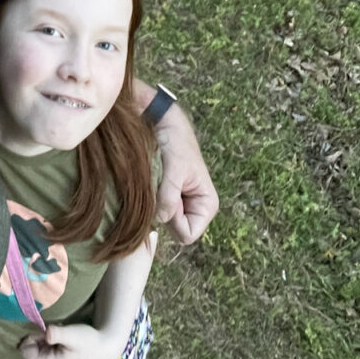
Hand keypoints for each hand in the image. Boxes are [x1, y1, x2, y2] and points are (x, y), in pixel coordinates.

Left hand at [19, 323, 121, 358]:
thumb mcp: (72, 335)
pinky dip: (51, 339)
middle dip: (38, 336)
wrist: (105, 350)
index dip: (30, 337)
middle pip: (31, 348)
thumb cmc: (89, 343)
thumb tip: (46, 332)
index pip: (26, 350)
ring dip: (45, 337)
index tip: (43, 330)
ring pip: (38, 347)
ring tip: (59, 333)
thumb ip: (57, 334)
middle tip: (52, 330)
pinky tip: (62, 336)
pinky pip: (47, 347)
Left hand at [153, 104, 218, 243]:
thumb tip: (161, 219)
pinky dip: (153, 201)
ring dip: (157, 206)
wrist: (167, 124)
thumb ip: (170, 196)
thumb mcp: (175, 169)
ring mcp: (183, 204)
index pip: (188, 235)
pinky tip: (152, 184)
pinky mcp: (170, 197)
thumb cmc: (177, 143)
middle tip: (160, 188)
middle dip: (164, 214)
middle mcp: (197, 208)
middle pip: (176, 231)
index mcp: (207, 205)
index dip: (173, 222)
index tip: (166, 198)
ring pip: (166, 221)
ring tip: (156, 184)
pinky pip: (159, 210)